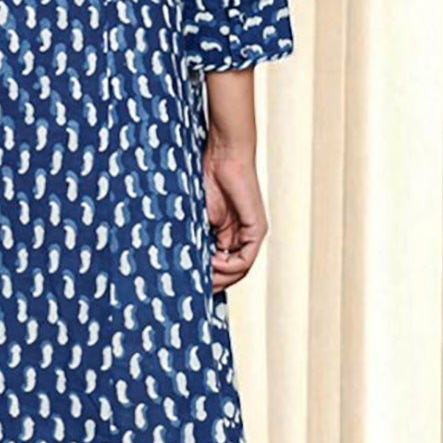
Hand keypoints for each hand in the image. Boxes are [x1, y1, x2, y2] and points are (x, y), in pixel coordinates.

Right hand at [201, 145, 267, 291]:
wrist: (223, 155)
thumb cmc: (208, 177)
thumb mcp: (198, 216)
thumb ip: (198, 237)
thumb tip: (185, 263)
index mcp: (230, 233)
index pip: (222, 266)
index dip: (208, 277)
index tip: (189, 281)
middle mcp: (244, 236)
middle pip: (232, 273)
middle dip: (214, 283)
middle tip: (194, 288)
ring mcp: (253, 233)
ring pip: (240, 270)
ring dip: (221, 278)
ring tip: (202, 277)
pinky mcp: (257, 228)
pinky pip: (246, 259)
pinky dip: (229, 266)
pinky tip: (212, 262)